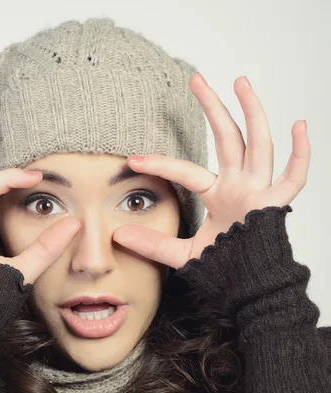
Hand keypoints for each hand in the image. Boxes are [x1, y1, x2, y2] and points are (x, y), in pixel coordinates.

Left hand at [112, 74, 309, 269]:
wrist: (248, 289)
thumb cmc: (220, 268)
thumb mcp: (181, 254)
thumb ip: (154, 244)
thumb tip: (117, 234)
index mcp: (218, 195)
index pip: (186, 171)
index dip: (160, 164)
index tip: (133, 158)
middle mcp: (239, 186)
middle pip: (227, 138)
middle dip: (213, 108)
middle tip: (196, 79)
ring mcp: (259, 191)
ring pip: (258, 144)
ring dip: (251, 112)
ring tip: (239, 81)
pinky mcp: (275, 205)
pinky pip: (294, 177)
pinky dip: (300, 154)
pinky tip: (298, 126)